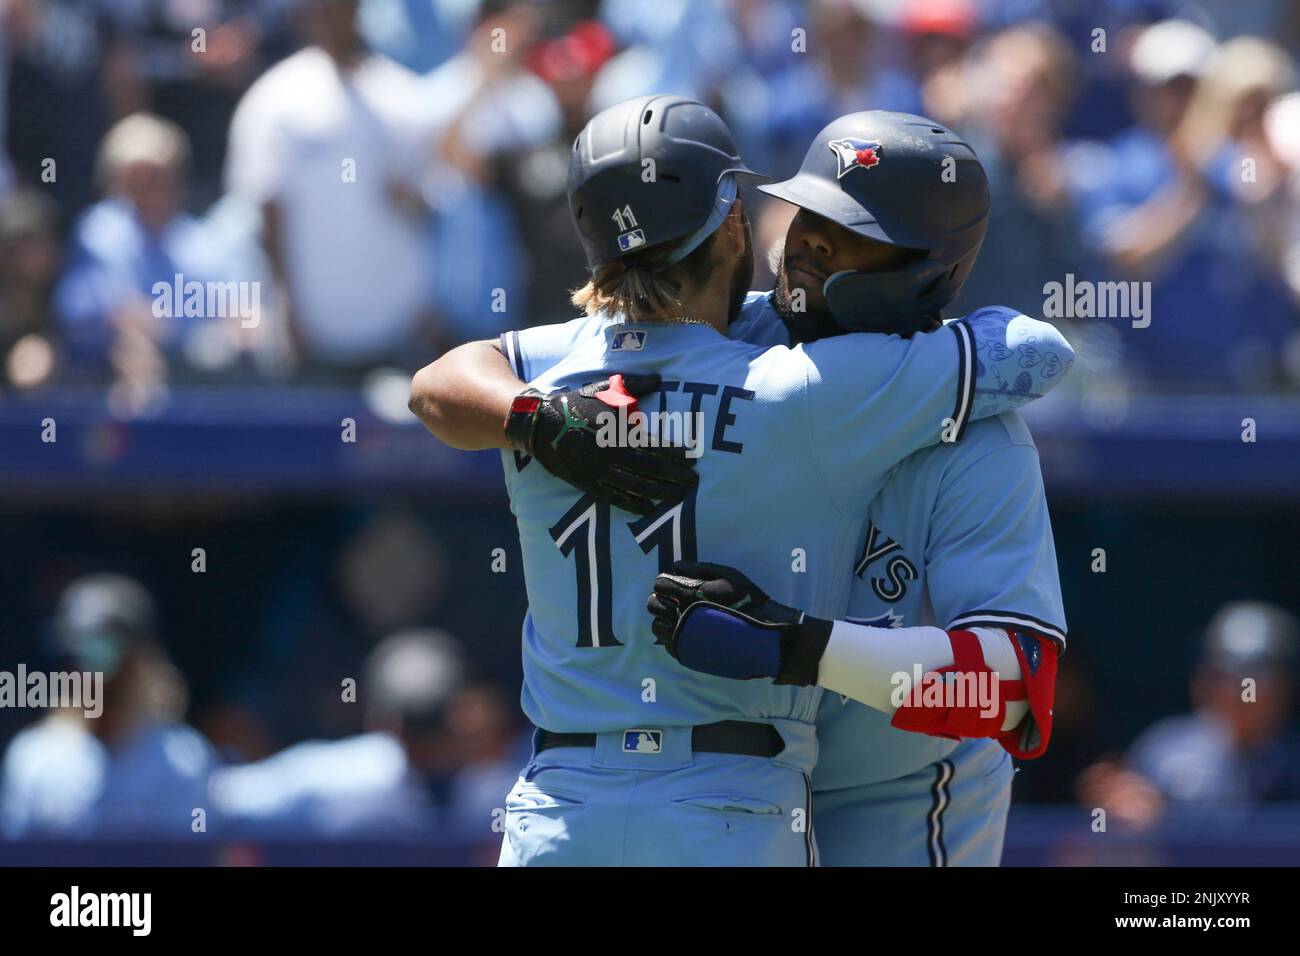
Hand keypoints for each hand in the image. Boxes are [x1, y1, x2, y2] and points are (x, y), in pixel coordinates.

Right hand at [505, 373, 698, 515]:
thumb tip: (658, 379)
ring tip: (678, 498)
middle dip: (673, 476)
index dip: (673, 453)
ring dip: (658, 492)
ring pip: (634, 484)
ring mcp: (596, 469)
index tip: (692, 460)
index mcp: (616, 428)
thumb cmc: (575, 403)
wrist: (539, 423)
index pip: (652, 444)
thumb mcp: (603, 389)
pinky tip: (647, 509)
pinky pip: (611, 496)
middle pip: (648, 467)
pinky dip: (630, 504)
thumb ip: (633, 386)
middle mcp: (609, 451)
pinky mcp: (585, 482)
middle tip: (693, 483)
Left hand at [646, 561, 830, 684]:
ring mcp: (683, 639)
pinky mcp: (687, 655)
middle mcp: (681, 617)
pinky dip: (673, 638)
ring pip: (656, 627)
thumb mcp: (729, 575)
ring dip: (664, 620)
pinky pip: (667, 645)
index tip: (675, 586)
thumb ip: (699, 568)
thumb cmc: (748, 601)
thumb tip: (675, 566)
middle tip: (674, 602)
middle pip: (653, 605)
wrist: (762, 637)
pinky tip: (688, 634)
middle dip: (661, 600)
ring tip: (680, 619)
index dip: (666, 583)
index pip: (659, 585)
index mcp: (690, 595)